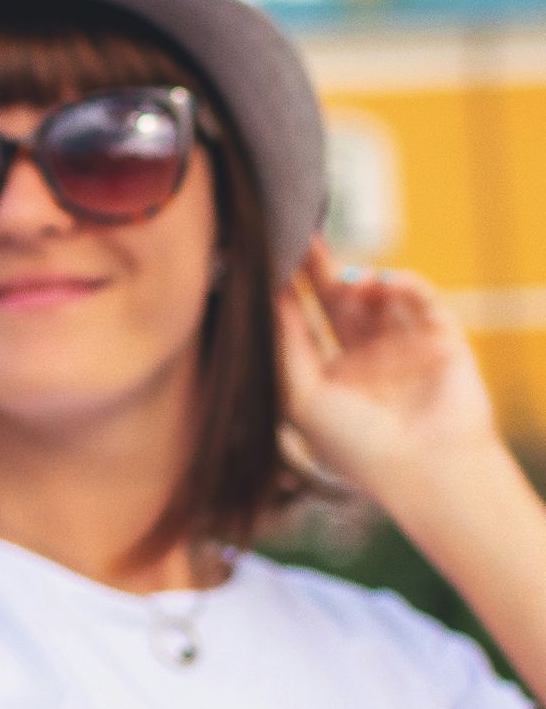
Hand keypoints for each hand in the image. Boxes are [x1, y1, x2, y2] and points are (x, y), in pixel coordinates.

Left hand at [275, 233, 504, 506]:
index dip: (285, 292)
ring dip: (363, 281)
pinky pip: (423, 301)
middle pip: (337, 302)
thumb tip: (265, 298)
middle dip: (319, 269)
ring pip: (379, 298)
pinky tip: (386, 282)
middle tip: (302, 235)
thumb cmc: (356, 446)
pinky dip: (406, 286)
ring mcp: (404, 348)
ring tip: (350, 280)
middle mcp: (365, 360)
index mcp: (329, 377)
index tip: (266, 258)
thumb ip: (282, 346)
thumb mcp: (300, 397)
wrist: (428, 473)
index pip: (302, 323)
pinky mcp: (443, 341)